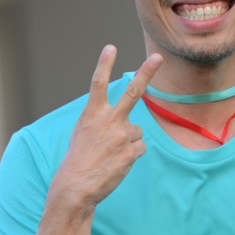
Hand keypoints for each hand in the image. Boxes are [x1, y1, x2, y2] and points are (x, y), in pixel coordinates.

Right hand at [49, 45, 162, 215]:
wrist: (76, 187)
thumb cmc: (77, 161)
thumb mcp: (82, 133)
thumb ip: (100, 121)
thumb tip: (123, 121)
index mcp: (92, 114)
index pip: (98, 83)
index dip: (104, 64)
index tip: (111, 47)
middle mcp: (108, 120)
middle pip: (132, 92)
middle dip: (146, 73)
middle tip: (157, 57)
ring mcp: (121, 136)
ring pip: (137, 131)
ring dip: (128, 141)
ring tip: (111, 154)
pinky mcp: (130, 152)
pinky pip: (140, 148)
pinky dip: (131, 155)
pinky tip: (117, 162)